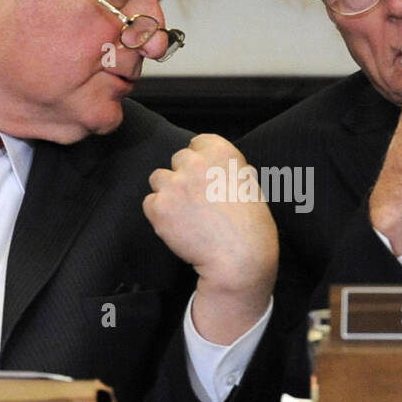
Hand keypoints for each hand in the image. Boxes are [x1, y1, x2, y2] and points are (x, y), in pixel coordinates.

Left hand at [145, 134, 276, 343]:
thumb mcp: (249, 185)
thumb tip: (213, 167)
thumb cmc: (251, 227)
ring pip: (159, 178)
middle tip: (197, 200)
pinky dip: (159, 215)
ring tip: (186, 214)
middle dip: (184, 176)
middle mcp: (195, 162)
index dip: (202, 161)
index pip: (198, 143)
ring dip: (168, 193)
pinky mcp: (159, 207)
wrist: (240, 258)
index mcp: (221, 152)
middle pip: (177, 159)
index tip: (207, 178)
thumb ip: (227, 170)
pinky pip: (150, 203)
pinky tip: (178, 227)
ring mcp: (174, 184)